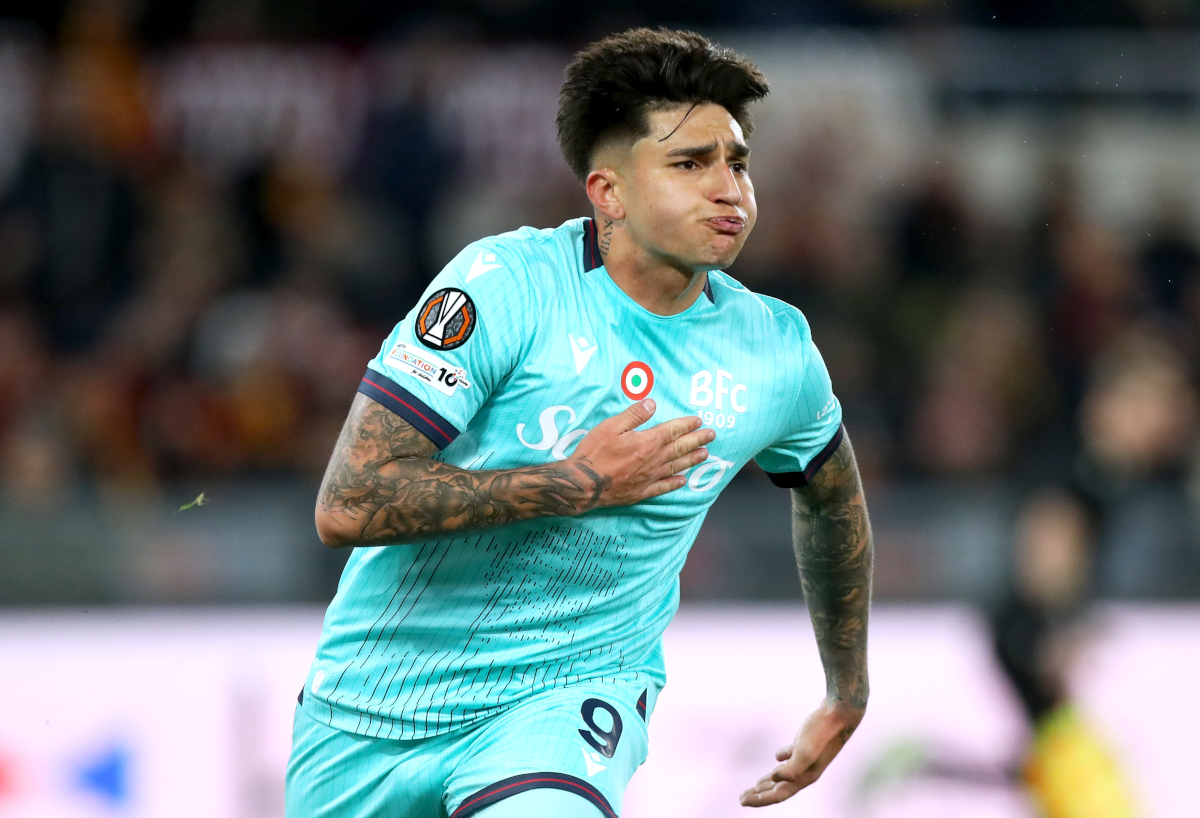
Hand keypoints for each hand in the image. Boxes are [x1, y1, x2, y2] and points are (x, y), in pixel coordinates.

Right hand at [567, 398, 714, 508]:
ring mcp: (648, 478)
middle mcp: (653, 460)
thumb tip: (652, 403)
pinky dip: (674, 483)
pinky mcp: (641, 492)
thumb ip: (634, 415)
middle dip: (697, 440)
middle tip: (712, 435)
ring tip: (705, 454)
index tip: (699, 420)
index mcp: (647, 442)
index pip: (672, 431)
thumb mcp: (611, 426)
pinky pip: (663, 487)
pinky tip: (683, 481)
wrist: (583, 484)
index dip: (687, 424)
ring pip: (676, 467)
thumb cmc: (594, 452)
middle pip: (680, 448)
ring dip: (692, 459)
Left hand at [739, 699, 864, 806]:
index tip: (742, 801)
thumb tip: (775, 779)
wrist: (840, 712)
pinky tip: (776, 758)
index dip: (760, 800)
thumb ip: (792, 768)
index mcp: (805, 776)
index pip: (779, 795)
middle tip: (741, 797)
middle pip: (780, 789)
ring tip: (755, 786)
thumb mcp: (805, 751)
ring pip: (784, 775)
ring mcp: (807, 758)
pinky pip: (791, 757)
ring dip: (768, 781)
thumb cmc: (822, 732)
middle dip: (760, 795)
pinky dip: (781, 761)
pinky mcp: (806, 744)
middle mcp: (806, 771)